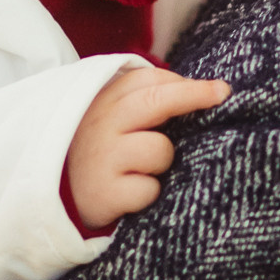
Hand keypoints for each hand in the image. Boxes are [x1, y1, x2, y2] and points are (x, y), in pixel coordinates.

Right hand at [65, 64, 228, 231]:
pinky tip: (132, 194)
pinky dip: (149, 194)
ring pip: (160, 150)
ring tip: (142, 171)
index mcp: (104, 101)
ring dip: (162, 164)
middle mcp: (101, 124)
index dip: (186, 84)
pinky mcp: (104, 192)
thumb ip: (144, 101)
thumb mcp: (112, 121)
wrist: (58, 198)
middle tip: (222, 94)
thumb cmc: (100, 155)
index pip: (149, 80)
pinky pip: (149, 189)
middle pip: (155, 100)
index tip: (217, 89)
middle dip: (194, 95)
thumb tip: (202, 90)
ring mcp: (102, 157)